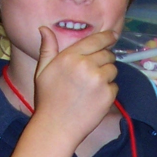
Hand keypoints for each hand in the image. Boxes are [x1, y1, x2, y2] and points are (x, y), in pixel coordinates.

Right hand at [33, 26, 117, 140]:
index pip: (95, 40)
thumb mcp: (42, 71)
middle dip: (105, 60)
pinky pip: (115, 87)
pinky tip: (94, 100)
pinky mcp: (108, 95)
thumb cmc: (47, 100)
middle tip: (95, 72)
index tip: (113, 35)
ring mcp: (99, 80)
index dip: (107, 37)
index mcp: (70, 56)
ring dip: (107, 76)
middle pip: (107, 55)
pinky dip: (108, 92)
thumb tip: (44, 28)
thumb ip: (47, 49)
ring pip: (113, 70)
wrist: (56, 127)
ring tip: (92, 88)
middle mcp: (86, 65)